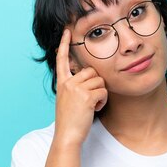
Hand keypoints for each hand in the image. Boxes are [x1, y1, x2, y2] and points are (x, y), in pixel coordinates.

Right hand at [54, 29, 107, 146]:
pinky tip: (95, 109)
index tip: (67, 31)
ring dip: (100, 93)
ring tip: (92, 106)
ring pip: (99, 80)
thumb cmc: (70, 120)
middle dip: (96, 84)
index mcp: (62, 83)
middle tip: (91, 99)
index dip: (64, 44)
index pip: (62, 59)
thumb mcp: (67, 99)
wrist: (67, 136)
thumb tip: (89, 76)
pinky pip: (103, 91)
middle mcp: (68, 83)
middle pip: (91, 71)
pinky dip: (103, 101)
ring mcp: (76, 89)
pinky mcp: (86, 96)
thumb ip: (74, 87)